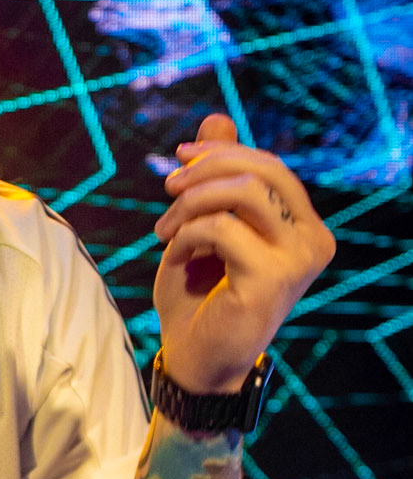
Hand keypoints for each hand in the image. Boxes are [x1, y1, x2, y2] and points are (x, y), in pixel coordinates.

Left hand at [152, 114, 333, 394]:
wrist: (194, 361)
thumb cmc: (199, 298)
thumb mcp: (203, 227)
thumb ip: (217, 177)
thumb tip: (217, 117)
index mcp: (306, 228)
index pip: (270, 167)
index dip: (223, 153)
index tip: (179, 158)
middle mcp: (313, 241)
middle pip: (263, 170)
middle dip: (206, 169)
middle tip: (167, 186)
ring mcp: (298, 261)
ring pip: (243, 193)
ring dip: (192, 202)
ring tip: (164, 229)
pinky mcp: (272, 279)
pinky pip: (220, 228)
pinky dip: (186, 235)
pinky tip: (174, 259)